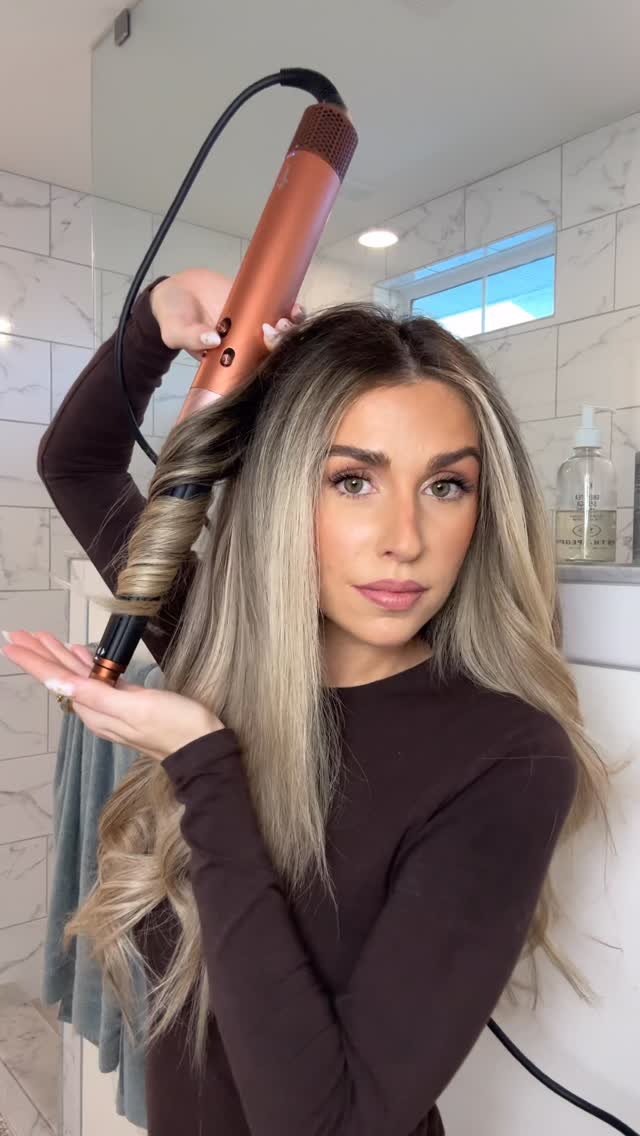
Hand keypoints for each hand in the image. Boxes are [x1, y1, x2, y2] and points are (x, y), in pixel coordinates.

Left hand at [0, 631, 224, 762]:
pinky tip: (81, 654)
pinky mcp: (129, 702)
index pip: (58, 681)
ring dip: (62, 656)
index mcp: (97, 710)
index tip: (13, 644)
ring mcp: (114, 707)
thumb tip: (62, 683)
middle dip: (42, 655)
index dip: (35, 661)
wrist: (202, 747)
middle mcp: (99, 710)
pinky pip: (99, 680)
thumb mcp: (136, 707)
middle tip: (21, 635)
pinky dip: (87, 665)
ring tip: (44, 638)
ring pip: (79, 677)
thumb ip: (98, 695)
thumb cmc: (175, 726)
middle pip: (64, 678)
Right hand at [149, 267, 305, 360]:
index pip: (253, 369)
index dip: (266, 362)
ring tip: (286, 317)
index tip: (265, 343)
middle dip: (281, 343)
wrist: (178, 293)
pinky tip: (293, 307)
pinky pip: (279, 312)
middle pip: (273, 353)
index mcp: (229, 361)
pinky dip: (290, 312)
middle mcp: (246, 347)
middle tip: (274, 329)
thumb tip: (213, 340)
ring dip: (290, 329)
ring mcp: (254, 328)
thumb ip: (191, 337)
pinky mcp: (259, 308)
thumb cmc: (173, 318)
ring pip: (282, 335)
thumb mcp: (175, 331)